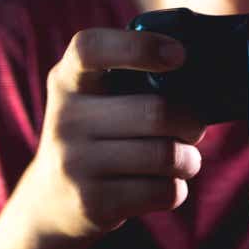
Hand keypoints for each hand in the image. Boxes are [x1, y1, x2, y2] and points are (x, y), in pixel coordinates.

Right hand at [15, 28, 205, 247]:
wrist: (51, 201)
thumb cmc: (95, 133)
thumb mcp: (93, 96)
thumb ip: (130, 75)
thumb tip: (197, 70)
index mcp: (67, 78)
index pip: (91, 48)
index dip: (138, 46)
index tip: (178, 54)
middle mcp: (65, 117)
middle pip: (156, 111)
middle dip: (191, 121)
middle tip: (193, 126)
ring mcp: (74, 162)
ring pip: (165, 155)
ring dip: (189, 159)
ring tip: (184, 159)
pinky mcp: (92, 203)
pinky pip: (162, 191)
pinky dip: (176, 188)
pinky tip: (163, 184)